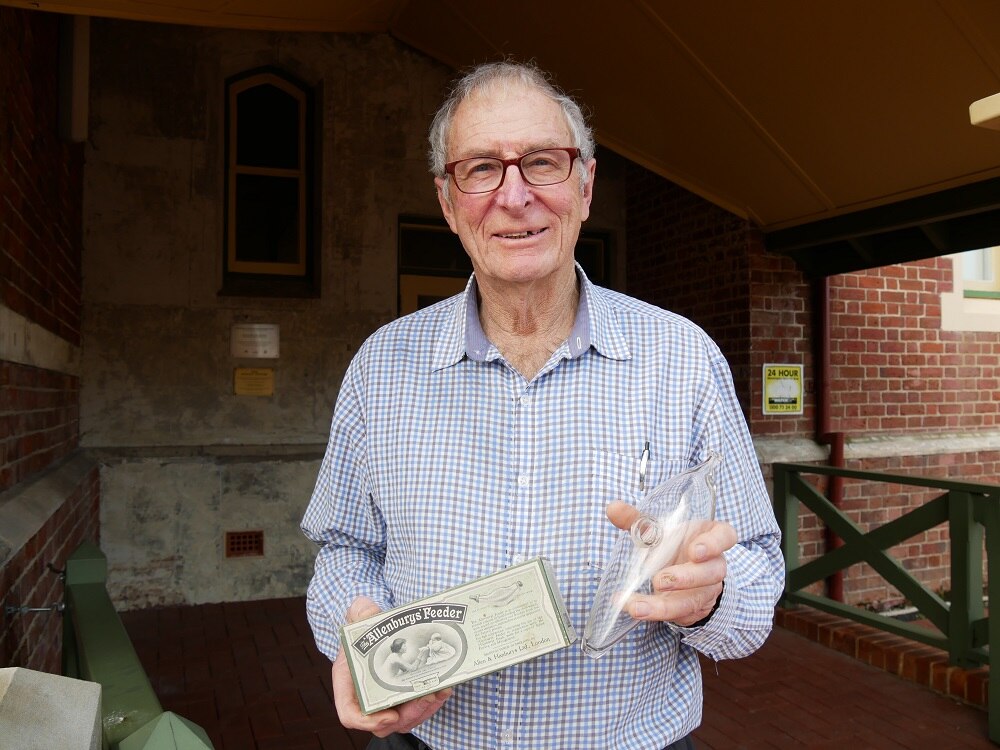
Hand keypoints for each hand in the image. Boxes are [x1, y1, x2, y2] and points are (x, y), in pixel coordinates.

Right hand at [331, 596, 451, 736]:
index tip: (390, 715)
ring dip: (424, 710)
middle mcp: (367, 696)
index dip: (368, 721)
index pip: (351, 714)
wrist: (379, 627)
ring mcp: (387, 698)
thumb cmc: (365, 626)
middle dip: (407, 715)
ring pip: (404, 719)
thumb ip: (360, 611)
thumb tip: (367, 610)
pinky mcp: (406, 696)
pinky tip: (444, 689)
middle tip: (425, 697)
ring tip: (438, 692)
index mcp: (350, 681)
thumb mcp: (359, 614)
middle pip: (384, 722)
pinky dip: (432, 703)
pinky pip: (418, 710)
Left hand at [606, 501, 736, 625]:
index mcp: (710, 536)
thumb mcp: (658, 531)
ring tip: (637, 606)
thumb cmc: (673, 545)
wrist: (682, 572)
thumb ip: (637, 520)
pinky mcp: (694, 609)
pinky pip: (680, 615)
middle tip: (660, 580)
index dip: (714, 543)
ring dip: (665, 605)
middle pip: (711, 572)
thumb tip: (613, 508)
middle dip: (686, 578)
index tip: (695, 550)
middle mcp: (714, 564)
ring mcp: (707, 589)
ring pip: (694, 599)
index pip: (724, 536)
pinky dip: (656, 612)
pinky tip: (635, 608)